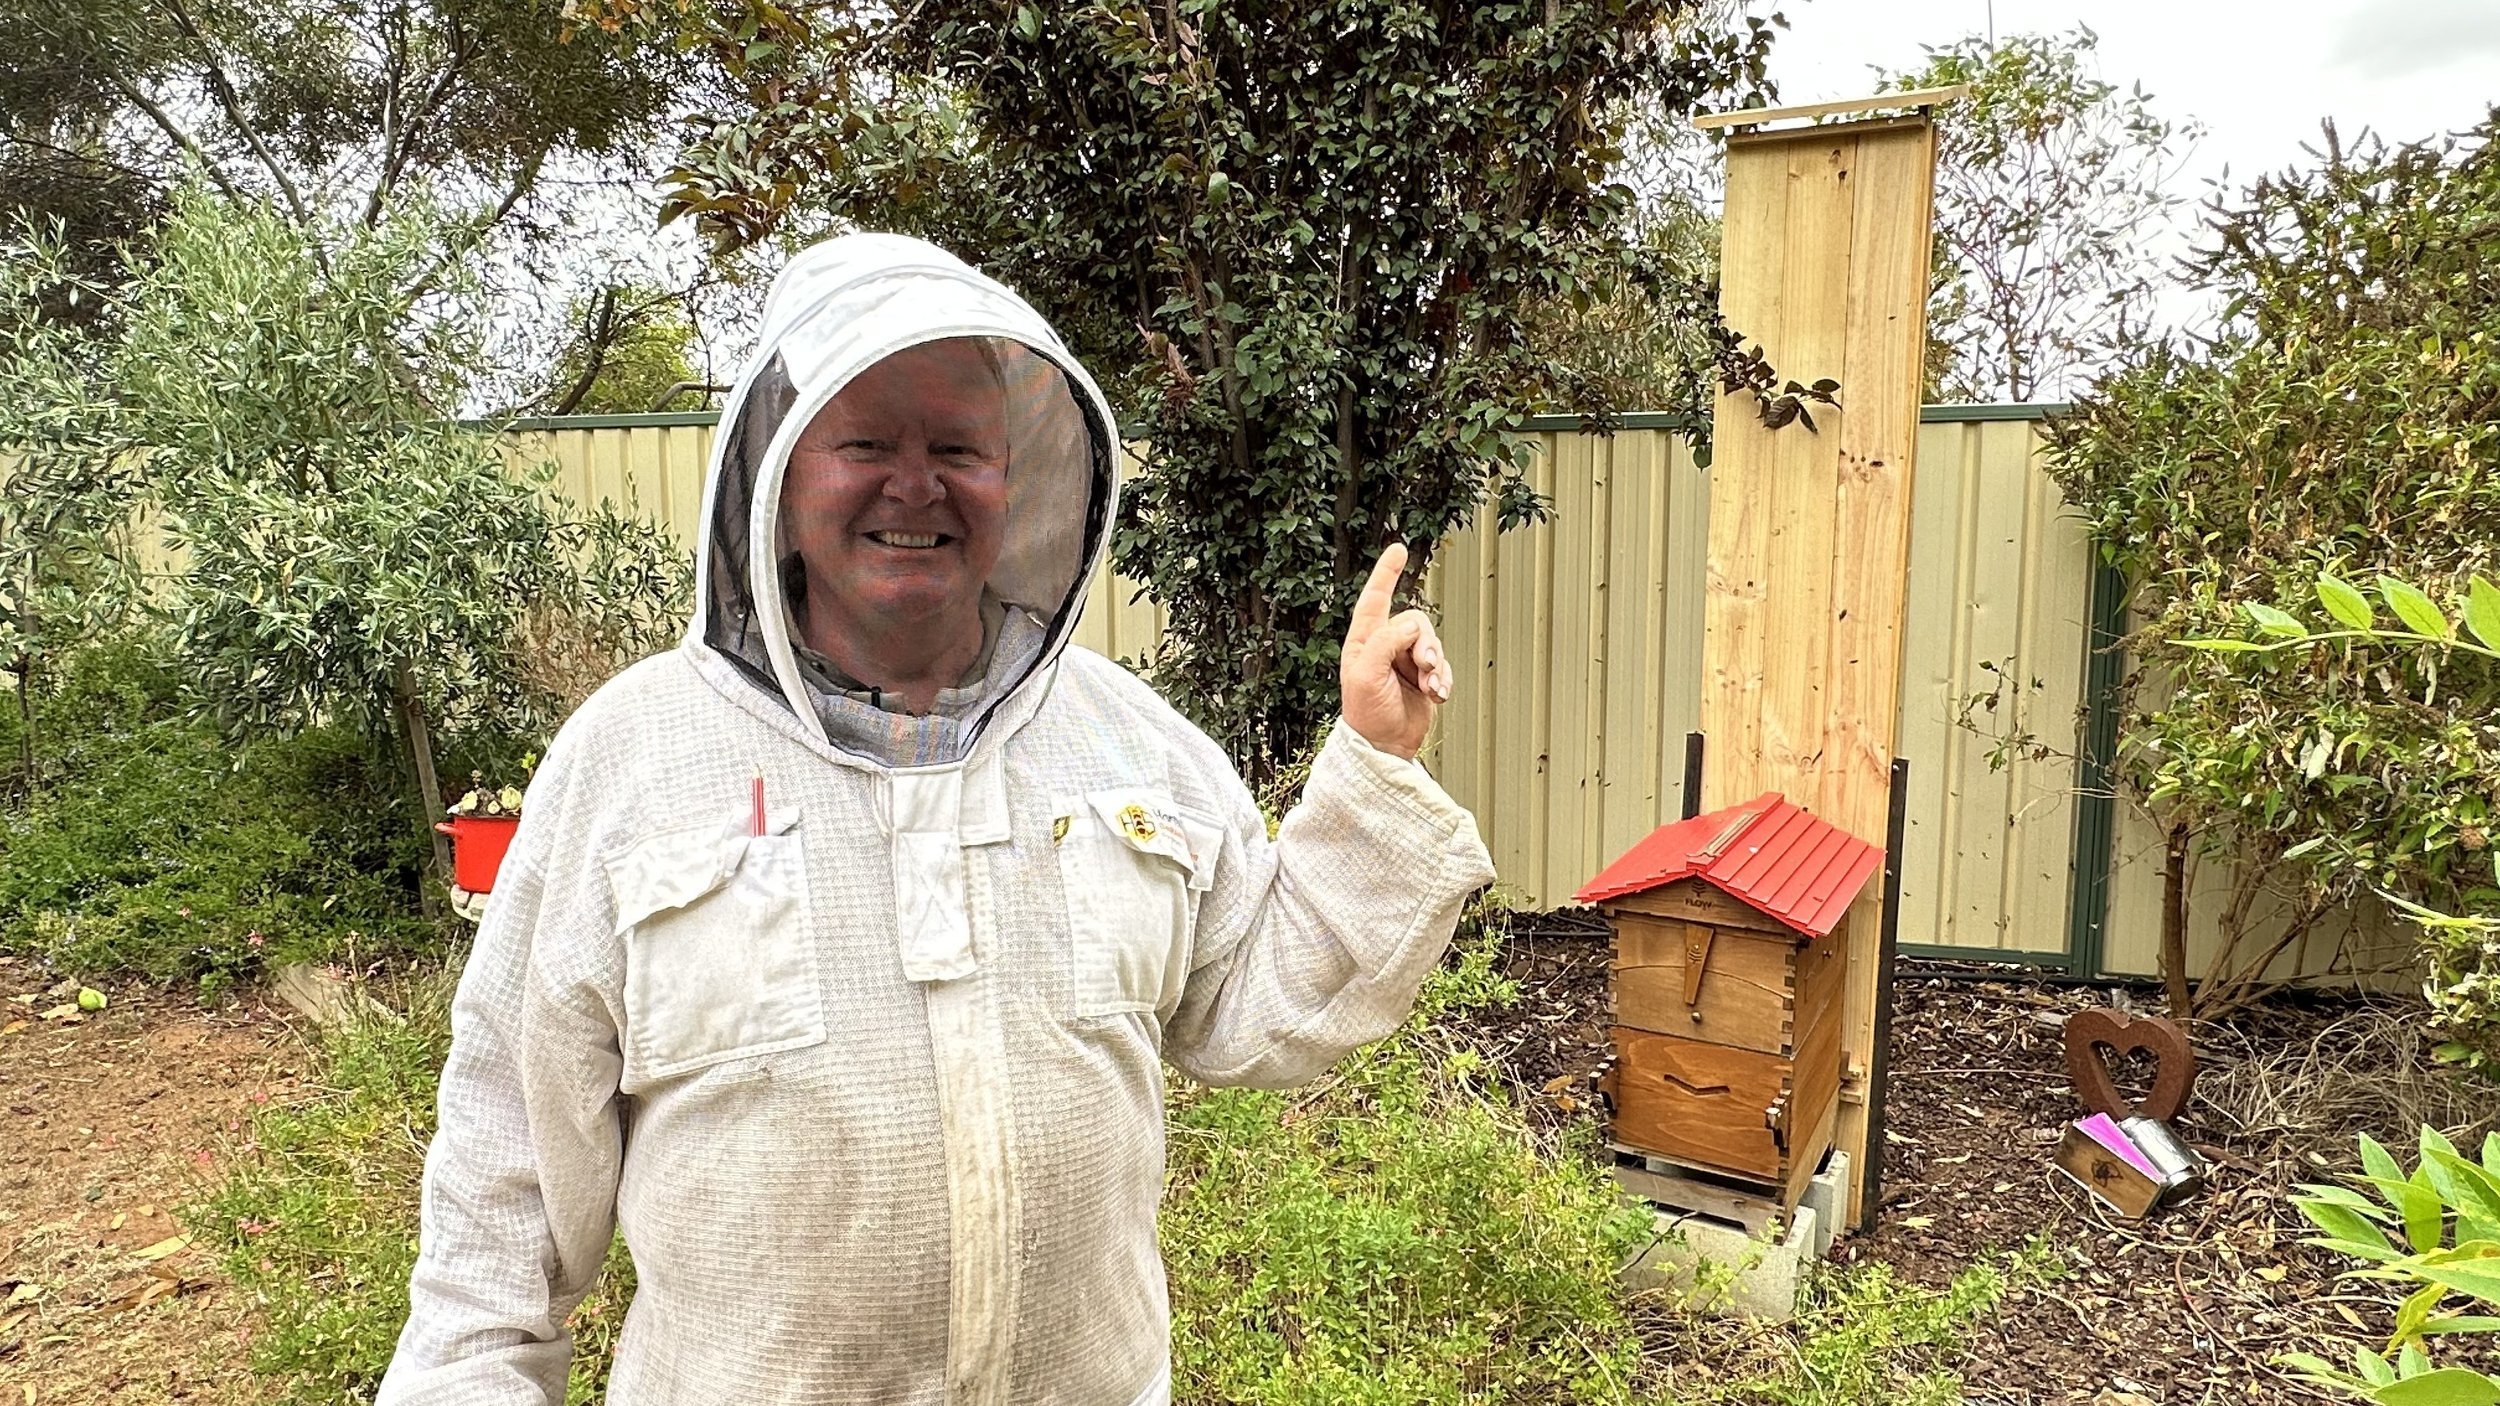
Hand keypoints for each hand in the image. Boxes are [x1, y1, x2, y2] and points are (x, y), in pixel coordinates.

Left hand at [1339, 543, 1450, 759]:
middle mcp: (1385, 646)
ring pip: (1433, 643)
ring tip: (1430, 687)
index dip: (1386, 573)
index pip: (1375, 599)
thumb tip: (1411, 626)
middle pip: (1416, 623)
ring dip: (1436, 665)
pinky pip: (1443, 665)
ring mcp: (1406, 661)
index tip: (1398, 550)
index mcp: (1364, 641)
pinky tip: (1437, 694)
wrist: (1384, 746)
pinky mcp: (1424, 677)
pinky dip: (1444, 679)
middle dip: (1425, 644)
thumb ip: (1385, 643)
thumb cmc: (1366, 714)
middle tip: (1424, 666)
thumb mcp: (1366, 675)